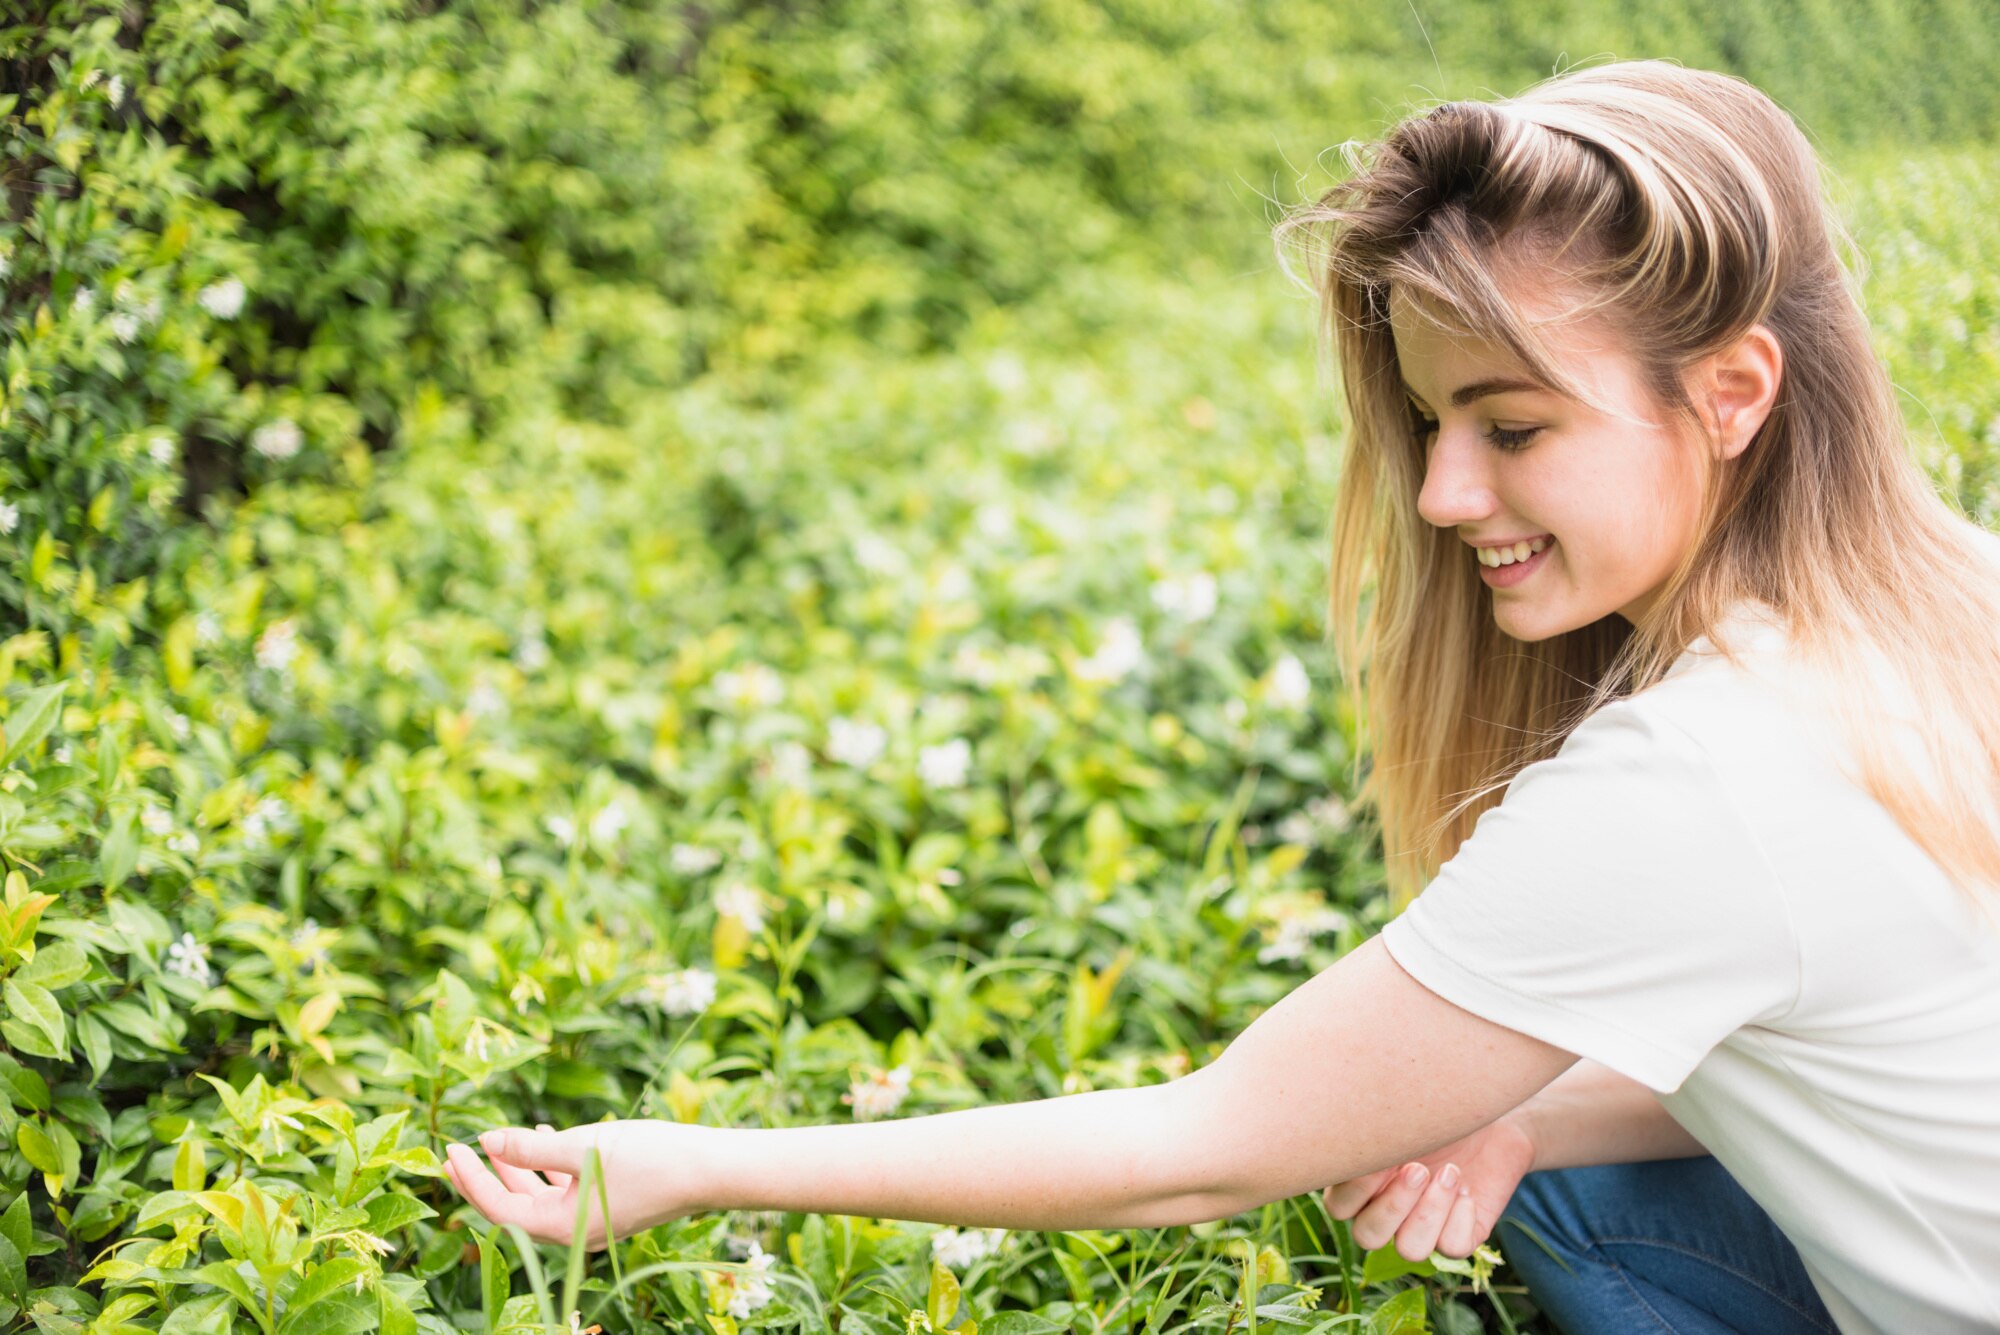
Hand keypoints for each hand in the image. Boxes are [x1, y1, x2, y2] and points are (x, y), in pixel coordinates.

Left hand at [443, 1118, 700, 1251]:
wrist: (710, 1169)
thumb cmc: (651, 1158)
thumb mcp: (585, 1147)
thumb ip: (532, 1146)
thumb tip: (486, 1141)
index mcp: (562, 1226)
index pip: (500, 1208)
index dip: (472, 1180)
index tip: (453, 1149)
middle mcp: (572, 1231)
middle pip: (514, 1206)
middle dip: (485, 1178)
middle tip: (456, 1151)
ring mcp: (591, 1219)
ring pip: (539, 1195)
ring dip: (515, 1168)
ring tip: (496, 1141)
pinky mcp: (608, 1203)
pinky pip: (564, 1188)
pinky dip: (548, 1165)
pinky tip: (545, 1133)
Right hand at [1320, 1113, 1535, 1262]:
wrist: (1486, 1116)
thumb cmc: (1433, 1105)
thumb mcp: (1399, 1113)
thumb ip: (1369, 1127)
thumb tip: (1353, 1133)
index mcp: (1361, 1183)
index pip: (1339, 1207)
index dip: (1356, 1189)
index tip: (1382, 1154)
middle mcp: (1387, 1210)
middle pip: (1368, 1237)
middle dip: (1394, 1206)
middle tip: (1419, 1169)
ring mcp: (1424, 1226)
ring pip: (1411, 1250)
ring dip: (1430, 1213)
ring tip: (1450, 1174)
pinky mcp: (1460, 1234)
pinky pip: (1453, 1247)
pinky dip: (1461, 1218)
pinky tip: (1468, 1188)